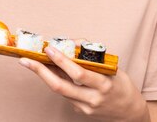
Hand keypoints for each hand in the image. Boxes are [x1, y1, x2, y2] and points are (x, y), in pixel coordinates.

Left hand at [19, 46, 148, 120]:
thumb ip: (92, 56)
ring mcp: (85, 107)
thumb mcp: (112, 67)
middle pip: (60, 86)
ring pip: (59, 90)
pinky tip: (49, 72)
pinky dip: (56, 81)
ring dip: (44, 75)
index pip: (78, 73)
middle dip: (40, 71)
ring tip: (32, 62)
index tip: (49, 49)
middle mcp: (93, 98)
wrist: (129, 113)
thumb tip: (71, 43)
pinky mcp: (80, 111)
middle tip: (26, 59)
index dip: (62, 61)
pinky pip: (65, 94)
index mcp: (104, 84)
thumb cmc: (121, 85)